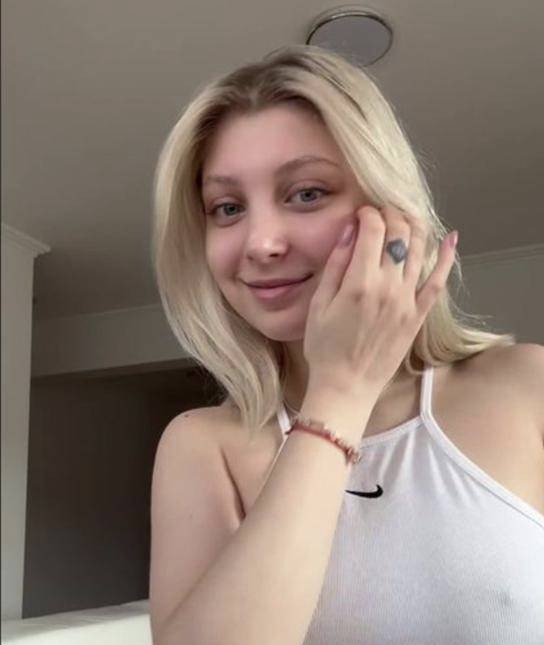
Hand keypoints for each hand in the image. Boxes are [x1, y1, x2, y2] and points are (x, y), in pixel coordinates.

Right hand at [303, 204, 456, 398]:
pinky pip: (437, 282)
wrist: (346, 386)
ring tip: (406, 216)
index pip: (372, 230)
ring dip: (415, 226)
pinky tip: (450, 239)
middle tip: (382, 211)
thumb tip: (349, 230)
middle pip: (399, 235)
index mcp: (359, 282)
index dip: (367, 213)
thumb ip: (335, 265)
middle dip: (391, 214)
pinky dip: (445, 258)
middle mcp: (388, 287)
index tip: (360, 213)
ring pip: (419, 251)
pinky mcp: (418, 316)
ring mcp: (407, 302)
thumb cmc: (325, 347)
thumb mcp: (318, 304)